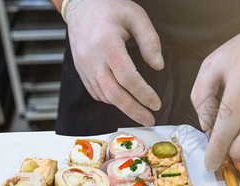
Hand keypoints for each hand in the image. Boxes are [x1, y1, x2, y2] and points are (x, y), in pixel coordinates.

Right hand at [65, 0, 163, 125]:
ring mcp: (84, 66)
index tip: (156, 104)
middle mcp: (93, 58)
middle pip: (114, 94)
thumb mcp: (135, 16)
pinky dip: (110, 100)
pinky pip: (95, 92)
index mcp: (107, 44)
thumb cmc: (109, 7)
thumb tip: (158, 66)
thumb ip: (150, 41)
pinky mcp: (81, 71)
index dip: (143, 94)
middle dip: (134, 111)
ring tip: (140, 113)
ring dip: (123, 108)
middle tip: (149, 120)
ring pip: (104, 96)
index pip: (127, 78)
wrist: (81, 5)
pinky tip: (123, 101)